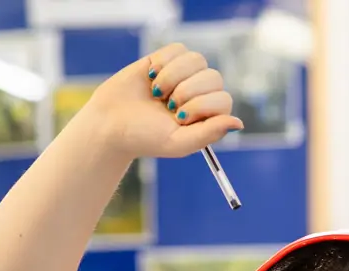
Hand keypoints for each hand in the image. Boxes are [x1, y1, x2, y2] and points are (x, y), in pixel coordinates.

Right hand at [85, 43, 243, 158]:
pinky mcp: (167, 59)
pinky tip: (150, 77)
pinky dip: (163, 62)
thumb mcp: (178, 143)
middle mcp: (200, 95)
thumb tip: (238, 123)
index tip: (180, 117)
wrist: (110, 122)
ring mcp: (185, 75)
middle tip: (167, 106)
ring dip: (174, 76)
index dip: (202, 105)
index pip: (223, 100)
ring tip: (157, 93)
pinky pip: (178, 49)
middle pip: (213, 77)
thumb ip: (210, 133)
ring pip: (196, 60)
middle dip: (188, 91)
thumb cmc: (144, 137)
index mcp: (207, 117)